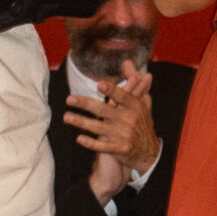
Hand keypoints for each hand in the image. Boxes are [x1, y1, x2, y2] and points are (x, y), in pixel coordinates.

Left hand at [68, 63, 159, 204]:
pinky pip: (103, 146)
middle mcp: (129, 119)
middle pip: (104, 110)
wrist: (149, 152)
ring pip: (99, 128)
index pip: (122, 96)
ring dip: (81, 122)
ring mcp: (124, 135)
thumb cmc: (142, 123)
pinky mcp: (120, 149)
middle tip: (69, 99)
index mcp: (134, 106)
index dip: (111, 91)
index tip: (100, 85)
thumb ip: (134, 83)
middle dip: (85, 104)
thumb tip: (128, 62)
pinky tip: (80, 139)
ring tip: (67, 117)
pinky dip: (91, 143)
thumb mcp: (143, 103)